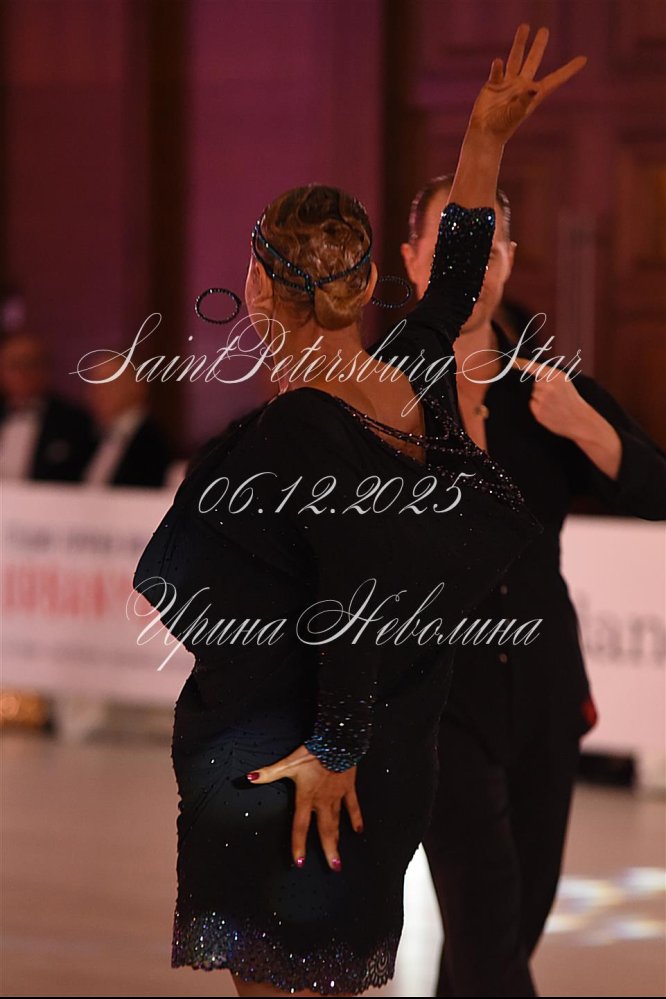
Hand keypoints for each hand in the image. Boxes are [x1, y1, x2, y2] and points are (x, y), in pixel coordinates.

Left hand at [245, 744, 363, 870]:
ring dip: (338, 840)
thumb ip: (269, 773)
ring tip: (339, 857)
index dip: (298, 844)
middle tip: (333, 868)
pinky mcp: (348, 788)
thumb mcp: (288, 763)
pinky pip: (353, 806)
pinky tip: (358, 830)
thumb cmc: (312, 753)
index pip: (300, 826)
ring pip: (337, 822)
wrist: (337, 741)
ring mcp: (337, 795)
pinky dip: (356, 818)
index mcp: (307, 797)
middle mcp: (323, 801)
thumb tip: (249, 779)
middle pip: (325, 830)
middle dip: (328, 850)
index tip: (299, 862)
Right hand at [469, 24, 586, 143]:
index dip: (568, 70)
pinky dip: (497, 67)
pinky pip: (498, 71)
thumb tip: (533, 87)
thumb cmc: (502, 127)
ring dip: (520, 44)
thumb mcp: (516, 113)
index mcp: (533, 95)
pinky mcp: (493, 85)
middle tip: (544, 30)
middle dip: (538, 46)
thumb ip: (524, 99)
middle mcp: (522, 86)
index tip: (583, 59)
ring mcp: (508, 84)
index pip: (555, 79)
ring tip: (525, 27)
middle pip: (533, 61)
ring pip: (515, 59)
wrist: (485, 133)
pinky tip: (498, 62)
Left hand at [512, 356, 593, 438]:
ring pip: (533, 394)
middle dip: (541, 388)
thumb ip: (550, 375)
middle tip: (554, 396)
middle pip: (534, 384)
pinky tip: (549, 410)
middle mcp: (548, 387)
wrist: (579, 419)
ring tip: (553, 404)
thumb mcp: (565, 382)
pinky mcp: (538, 412)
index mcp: (556, 377)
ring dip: (539, 398)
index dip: (523, 364)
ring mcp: (543, 400)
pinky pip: (532, 405)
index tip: (513, 361)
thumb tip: (531, 369)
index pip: (535, 368)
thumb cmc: (571, 399)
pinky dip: (538, 407)